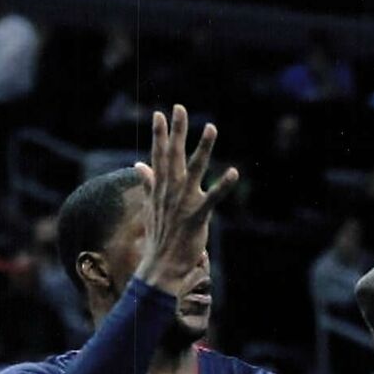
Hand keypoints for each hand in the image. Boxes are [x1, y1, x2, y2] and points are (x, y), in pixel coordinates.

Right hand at [133, 105, 238, 293]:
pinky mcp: (197, 216)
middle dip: (177, 131)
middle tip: (180, 108)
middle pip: (174, 154)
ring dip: (204, 148)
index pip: (159, 156)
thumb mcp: (151, 206)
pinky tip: (233, 172)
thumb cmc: (159, 237)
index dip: (159, 134)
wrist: (161, 266)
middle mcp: (171, 191)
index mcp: (161, 188)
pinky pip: (213, 198)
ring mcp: (184, 202)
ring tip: (211, 128)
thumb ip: (148, 183)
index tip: (160, 114)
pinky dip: (223, 186)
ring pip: (195, 169)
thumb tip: (139, 165)